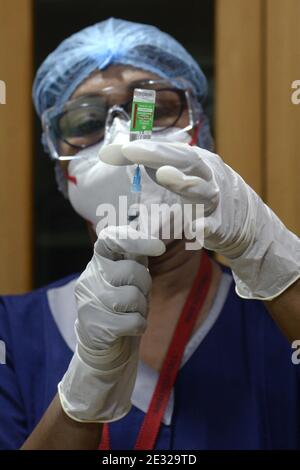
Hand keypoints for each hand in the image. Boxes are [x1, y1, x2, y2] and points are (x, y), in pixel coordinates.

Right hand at [58, 225, 164, 422]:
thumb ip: (135, 258)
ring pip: (133, 297)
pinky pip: (134, 322)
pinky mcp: (95, 327)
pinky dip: (140, 326)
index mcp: (98, 262)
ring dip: (142, 308)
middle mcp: (89, 278)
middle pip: (132, 270)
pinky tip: (129, 328)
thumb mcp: (127, 278)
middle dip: (145, 285)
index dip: (135, 239)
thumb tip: (159, 238)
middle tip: (137, 296)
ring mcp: (89, 303)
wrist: (104, 348)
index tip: (158, 247)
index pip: (110, 239)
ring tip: (131, 313)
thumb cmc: (121, 307)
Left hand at [100, 141, 299, 299]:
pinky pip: (212, 226)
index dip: (139, 148)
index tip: (110, 151)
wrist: (245, 222)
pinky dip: (204, 226)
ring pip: (203, 190)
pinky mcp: (222, 225)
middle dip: (158, 154)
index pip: (165, 150)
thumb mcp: (180, 179)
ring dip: (184, 182)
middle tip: (131, 151)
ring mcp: (217, 200)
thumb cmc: (202, 199)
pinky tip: (193, 228)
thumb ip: (152, 170)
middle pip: (186, 160)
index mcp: (195, 162)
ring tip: (164, 175)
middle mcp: (207, 175)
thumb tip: (112, 155)